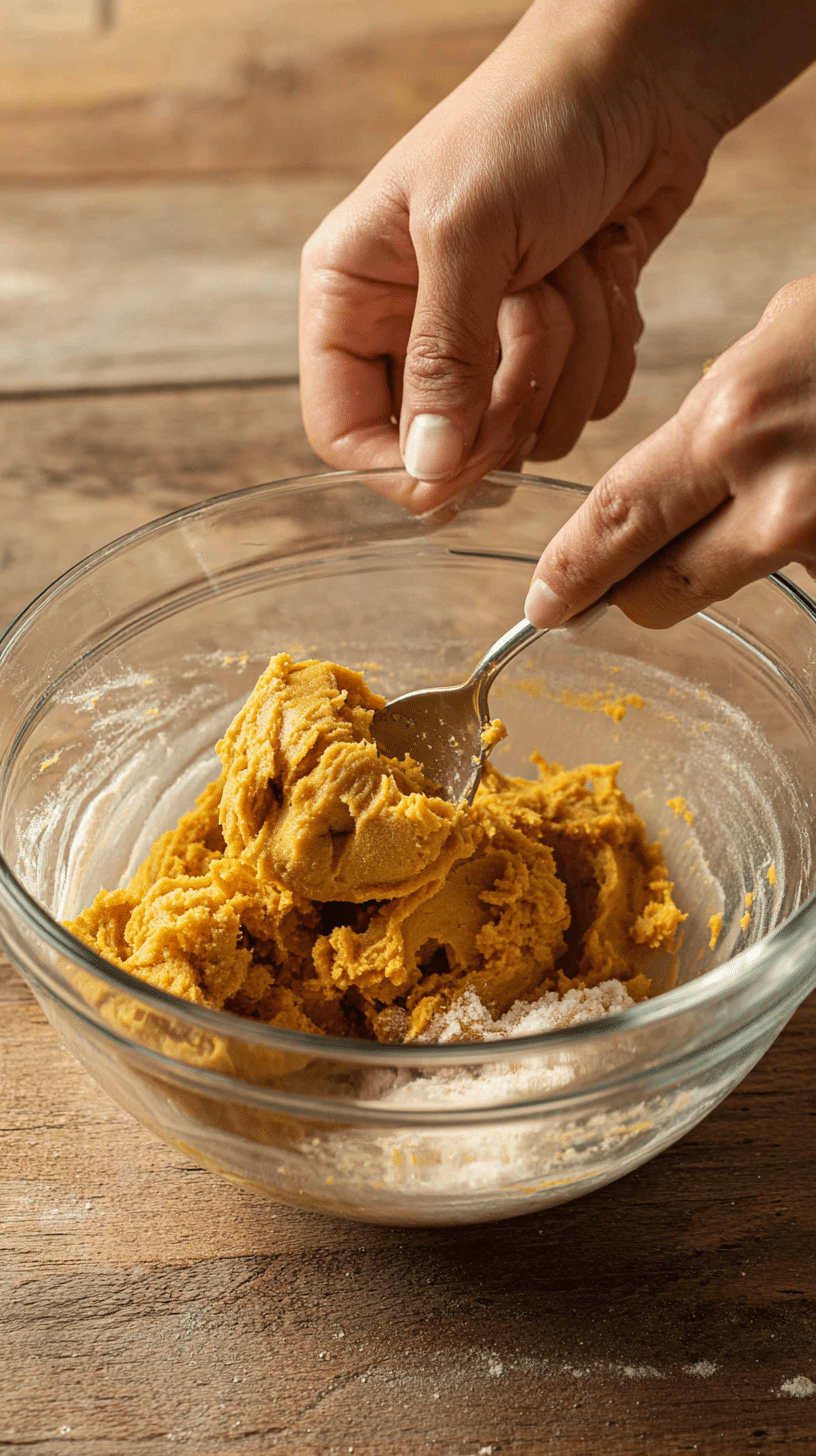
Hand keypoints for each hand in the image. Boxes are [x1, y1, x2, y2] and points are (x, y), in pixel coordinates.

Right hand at [299, 1, 723, 511]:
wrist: (641, 75)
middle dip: (506, 394)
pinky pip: (579, 407)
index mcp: (351, 297)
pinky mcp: (553, 347)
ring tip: (573, 268)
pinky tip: (603, 274)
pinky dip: (605, 349)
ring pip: (525, 435)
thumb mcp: (469, 234)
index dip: (402, 466)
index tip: (465, 462)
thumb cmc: (533, 122)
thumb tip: (427, 468)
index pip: (344, 434)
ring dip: (569, 358)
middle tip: (536, 312)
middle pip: (444, 447)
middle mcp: (408, 330)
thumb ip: (442, 359)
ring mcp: (485, 344)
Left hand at [526, 275, 815, 628]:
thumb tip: (689, 450)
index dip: (571, 570)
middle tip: (617, 585)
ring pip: (732, 588)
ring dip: (723, 564)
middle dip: (630, 592)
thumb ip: (724, 401)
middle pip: (661, 592)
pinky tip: (810, 494)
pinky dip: (792, 547)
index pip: (618, 520)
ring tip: (761, 503)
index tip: (544, 602)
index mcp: (734, 423)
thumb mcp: (791, 327)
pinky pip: (801, 575)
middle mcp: (777, 499)